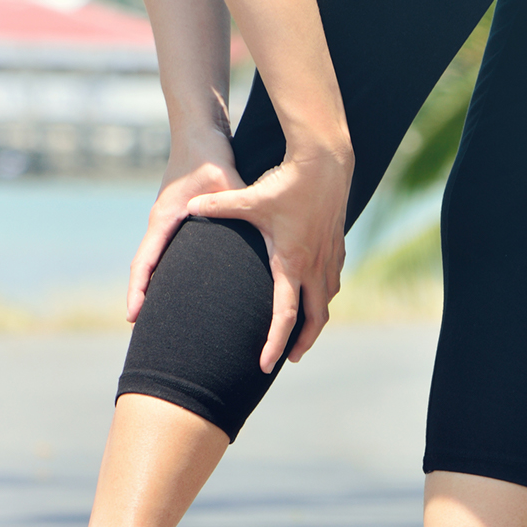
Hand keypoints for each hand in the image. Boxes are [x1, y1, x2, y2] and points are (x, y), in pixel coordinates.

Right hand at [127, 134, 244, 322]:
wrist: (199, 132)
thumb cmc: (210, 155)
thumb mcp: (226, 180)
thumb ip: (235, 202)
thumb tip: (254, 221)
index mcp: (165, 218)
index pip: (144, 261)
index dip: (138, 289)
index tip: (133, 315)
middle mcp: (160, 223)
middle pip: (143, 268)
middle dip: (140, 297)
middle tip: (140, 329)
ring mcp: (165, 223)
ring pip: (150, 262)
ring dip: (149, 287)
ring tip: (154, 319)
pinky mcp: (174, 221)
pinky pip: (161, 253)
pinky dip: (160, 273)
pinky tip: (174, 291)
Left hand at [187, 147, 351, 371]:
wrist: (327, 162)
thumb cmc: (287, 181)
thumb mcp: (250, 197)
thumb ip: (219, 206)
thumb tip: (189, 207)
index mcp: (292, 262)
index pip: (285, 315)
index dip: (276, 343)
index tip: (267, 364)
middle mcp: (315, 266)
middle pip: (315, 319)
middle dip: (303, 343)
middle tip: (289, 359)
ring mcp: (330, 257)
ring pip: (327, 301)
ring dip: (316, 321)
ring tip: (302, 334)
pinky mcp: (337, 246)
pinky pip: (333, 282)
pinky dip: (324, 296)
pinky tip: (315, 296)